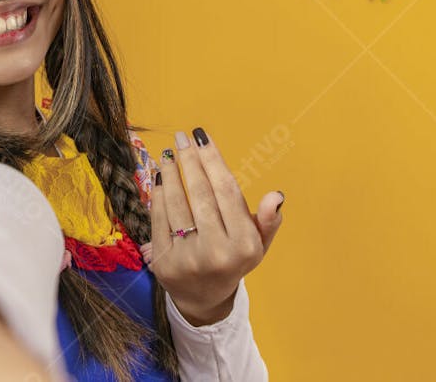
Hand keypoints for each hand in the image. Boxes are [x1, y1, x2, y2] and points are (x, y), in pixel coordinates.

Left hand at [140, 128, 283, 325]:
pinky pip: (159, 219)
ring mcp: (188, 259)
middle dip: (190, 161)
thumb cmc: (233, 261)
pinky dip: (159, 195)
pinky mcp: (163, 262)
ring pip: (177, 204)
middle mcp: (217, 253)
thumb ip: (269, 221)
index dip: (213, 160)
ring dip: (170, 174)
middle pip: (200, 195)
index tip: (202, 137)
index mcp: (245, 245)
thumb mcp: (257, 245)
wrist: (202, 298)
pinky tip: (160, 178)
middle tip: (181, 138)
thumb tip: (276, 196)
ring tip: (168, 154)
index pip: (227, 192)